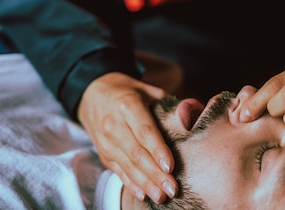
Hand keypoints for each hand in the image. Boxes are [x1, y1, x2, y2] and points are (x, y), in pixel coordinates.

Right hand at [78, 72, 177, 203]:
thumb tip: (193, 113)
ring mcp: (106, 141)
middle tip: (172, 188)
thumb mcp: (147, 88)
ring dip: (145, 183)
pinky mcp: (103, 153)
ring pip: (127, 165)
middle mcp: (113, 124)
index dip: (157, 150)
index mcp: (127, 104)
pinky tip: (144, 194)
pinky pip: (118, 171)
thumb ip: (168, 102)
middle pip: (136, 153)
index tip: (170, 166)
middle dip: (155, 174)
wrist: (92, 94)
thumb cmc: (127, 92)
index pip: (144, 131)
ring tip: (162, 196)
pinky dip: (131, 184)